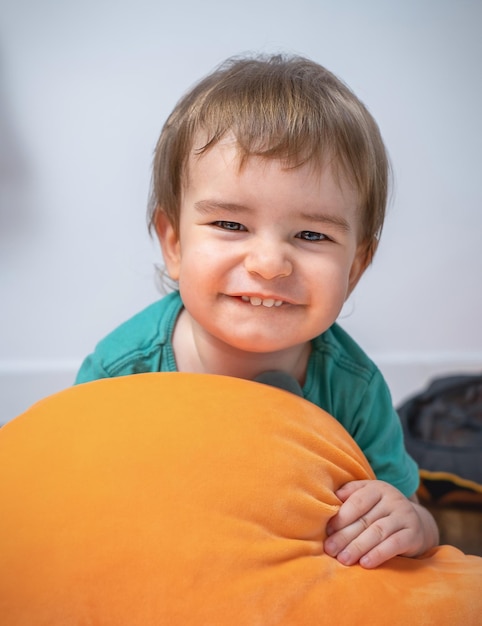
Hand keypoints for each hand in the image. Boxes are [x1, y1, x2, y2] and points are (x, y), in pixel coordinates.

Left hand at [324, 480, 438, 568]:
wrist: (415, 523)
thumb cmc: (380, 510)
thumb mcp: (367, 497)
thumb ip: (350, 494)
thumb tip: (333, 497)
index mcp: (377, 488)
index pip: (357, 501)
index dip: (341, 516)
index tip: (328, 530)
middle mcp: (392, 499)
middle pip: (365, 519)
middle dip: (344, 536)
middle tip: (330, 549)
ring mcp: (404, 516)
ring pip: (377, 532)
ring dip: (358, 547)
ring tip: (343, 559)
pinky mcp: (413, 534)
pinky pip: (394, 544)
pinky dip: (378, 554)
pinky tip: (365, 563)